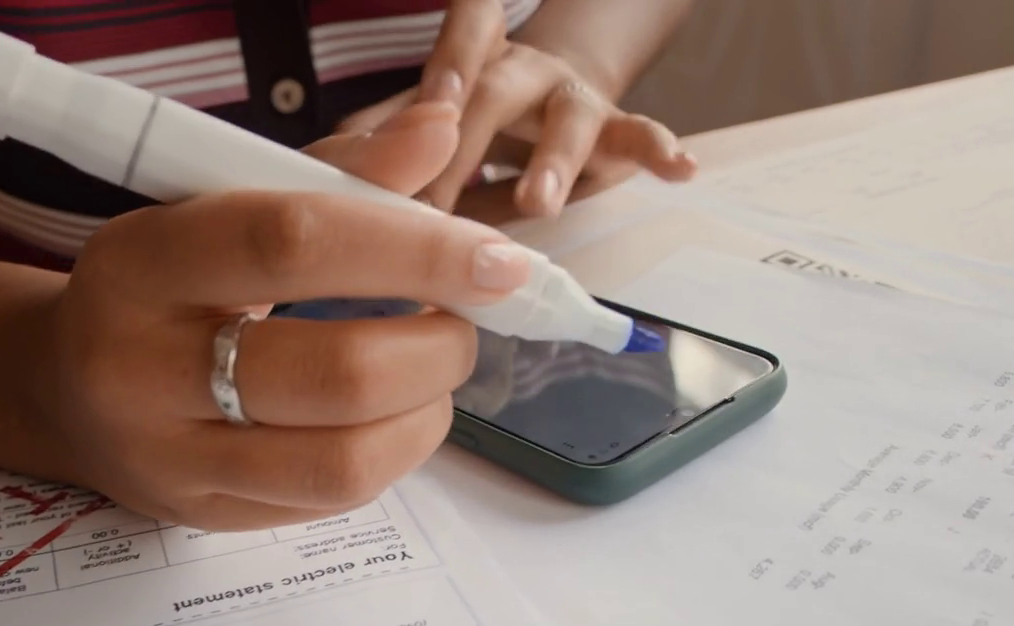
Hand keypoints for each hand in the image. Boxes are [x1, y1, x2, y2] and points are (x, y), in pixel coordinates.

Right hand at [20, 103, 525, 530]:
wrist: (59, 388)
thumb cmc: (163, 284)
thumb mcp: (218, 208)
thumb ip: (333, 173)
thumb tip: (439, 129)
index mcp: (142, 263)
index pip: (295, 244)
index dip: (415, 249)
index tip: (496, 261)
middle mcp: (140, 369)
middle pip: (335, 375)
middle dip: (436, 349)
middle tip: (461, 325)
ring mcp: (167, 457)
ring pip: (341, 461)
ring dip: (424, 416)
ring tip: (430, 375)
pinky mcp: (200, 516)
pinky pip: (326, 502)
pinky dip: (387, 457)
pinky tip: (386, 418)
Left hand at [338, 0, 696, 214]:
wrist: (541, 112)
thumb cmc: (468, 124)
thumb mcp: (423, 128)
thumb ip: (384, 142)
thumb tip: (333, 167)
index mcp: (467, 62)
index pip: (462, 35)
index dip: (453, 59)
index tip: (436, 101)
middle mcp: (518, 70)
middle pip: (496, 93)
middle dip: (468, 147)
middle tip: (440, 202)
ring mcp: (568, 98)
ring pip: (566, 118)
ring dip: (552, 160)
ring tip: (538, 203)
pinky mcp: (611, 133)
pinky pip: (637, 136)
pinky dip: (658, 150)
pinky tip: (680, 167)